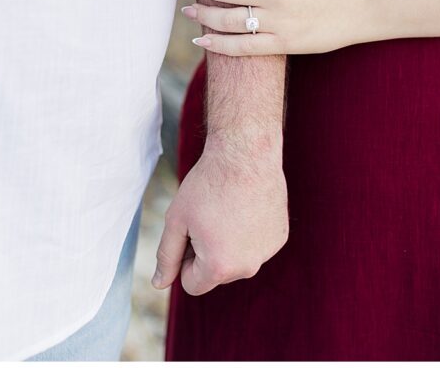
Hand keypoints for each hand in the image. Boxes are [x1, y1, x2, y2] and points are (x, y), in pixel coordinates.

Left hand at [153, 136, 287, 294]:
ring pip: (235, 259)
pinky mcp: (280, 238)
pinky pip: (254, 245)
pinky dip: (246, 231)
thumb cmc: (206, 186)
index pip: (191, 284)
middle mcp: (248, 267)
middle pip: (214, 273)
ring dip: (226, 242)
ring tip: (225, 209)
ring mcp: (267, 253)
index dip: (183, 258)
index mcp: (220, 267)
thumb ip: (167, 256)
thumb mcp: (176, 220)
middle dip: (205, 251)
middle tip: (206, 216)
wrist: (245, 156)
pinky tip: (244, 205)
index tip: (188, 231)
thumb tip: (160, 284)